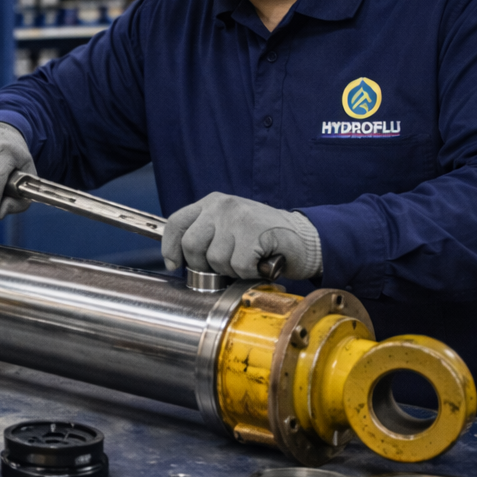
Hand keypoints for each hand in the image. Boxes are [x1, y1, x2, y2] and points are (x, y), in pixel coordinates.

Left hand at [162, 192, 322, 279]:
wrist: (306, 238)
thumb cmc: (264, 239)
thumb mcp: (228, 228)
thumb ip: (205, 236)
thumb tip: (178, 261)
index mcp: (211, 203)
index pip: (176, 223)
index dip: (170, 248)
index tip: (174, 264)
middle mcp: (222, 205)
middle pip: (191, 245)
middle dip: (205, 266)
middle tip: (225, 266)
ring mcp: (238, 217)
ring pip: (215, 260)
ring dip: (232, 270)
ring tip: (248, 260)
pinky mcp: (255, 231)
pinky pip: (238, 266)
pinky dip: (249, 273)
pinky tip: (260, 263)